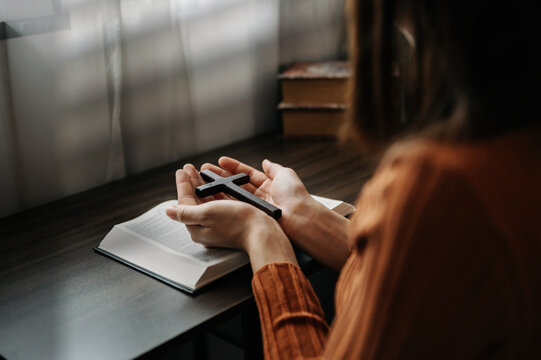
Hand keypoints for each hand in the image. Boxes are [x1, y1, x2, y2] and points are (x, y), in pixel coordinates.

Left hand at [166, 164, 297, 270]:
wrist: (262, 232)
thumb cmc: (237, 223)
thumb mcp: (206, 214)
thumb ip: (186, 212)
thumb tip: (168, 212)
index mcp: (197, 228)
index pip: (184, 203)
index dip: (183, 184)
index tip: (182, 170)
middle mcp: (206, 226)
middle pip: (194, 200)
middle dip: (191, 182)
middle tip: (189, 167)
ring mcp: (219, 223)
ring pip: (206, 199)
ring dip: (202, 183)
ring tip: (200, 171)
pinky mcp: (231, 219)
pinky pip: (218, 201)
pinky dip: (215, 189)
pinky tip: (215, 182)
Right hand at [201, 157, 350, 270]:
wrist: (298, 217)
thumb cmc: (295, 196)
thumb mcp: (286, 174)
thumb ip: (274, 168)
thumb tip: (266, 161)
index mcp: (269, 185)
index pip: (247, 174)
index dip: (233, 167)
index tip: (220, 161)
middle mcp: (260, 196)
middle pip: (236, 184)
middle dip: (220, 177)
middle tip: (205, 171)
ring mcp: (254, 207)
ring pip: (232, 195)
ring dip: (217, 188)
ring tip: (203, 181)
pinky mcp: (250, 216)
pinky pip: (233, 206)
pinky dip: (222, 200)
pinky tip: (211, 194)